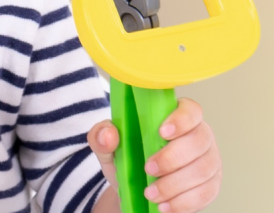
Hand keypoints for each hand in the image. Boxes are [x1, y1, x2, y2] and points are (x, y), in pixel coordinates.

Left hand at [88, 97, 221, 211]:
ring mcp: (209, 161)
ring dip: (175, 184)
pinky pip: (205, 193)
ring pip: (203, 169)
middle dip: (173, 157)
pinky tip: (164, 206)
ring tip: (150, 193)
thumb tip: (109, 134)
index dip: (181, 119)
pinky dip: (183, 202)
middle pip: (200, 140)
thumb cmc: (127, 158)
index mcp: (177, 117)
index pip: (191, 110)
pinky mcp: (211, 186)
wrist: (135, 190)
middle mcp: (199, 136)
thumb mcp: (108, 146)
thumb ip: (101, 135)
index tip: (161, 132)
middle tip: (148, 169)